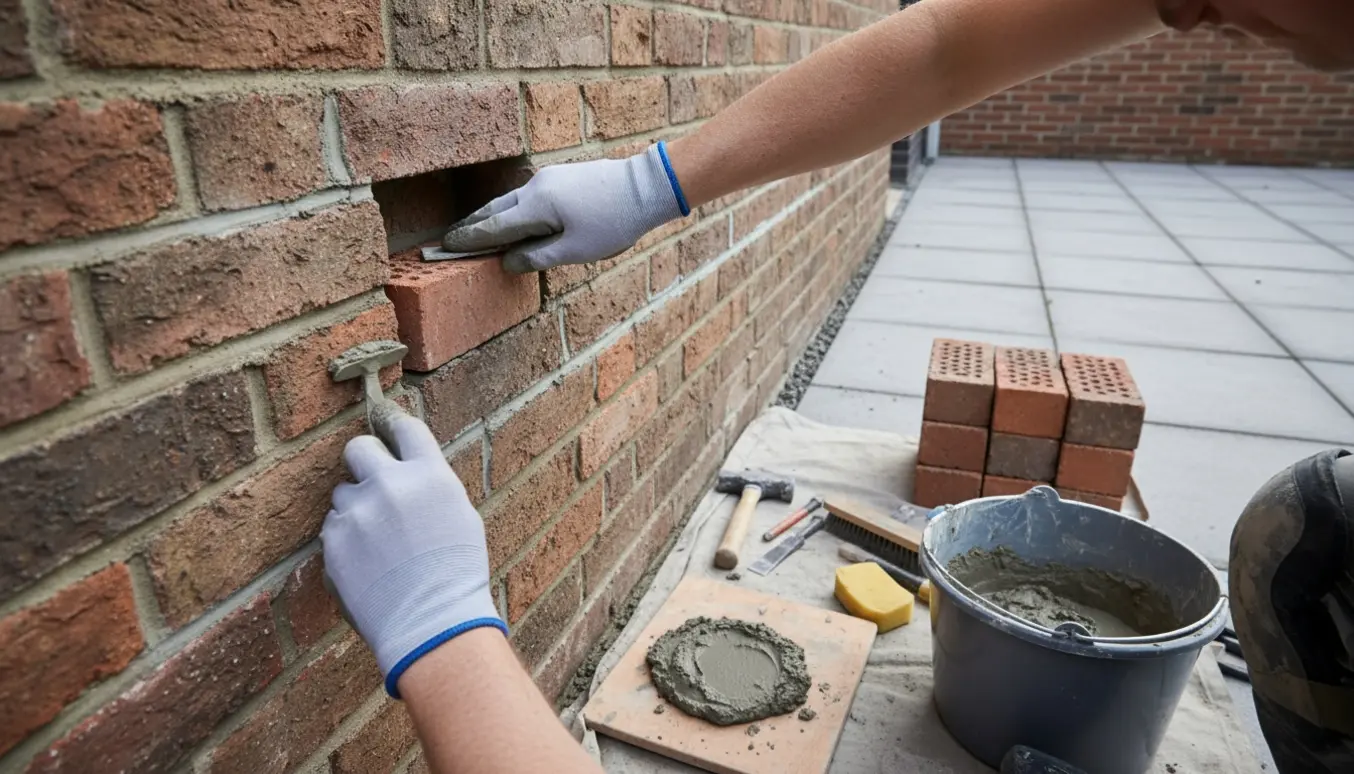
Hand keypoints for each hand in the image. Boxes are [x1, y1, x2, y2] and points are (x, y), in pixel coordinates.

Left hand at [322, 416, 504, 697]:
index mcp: (429, 474)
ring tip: (380, 544)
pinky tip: (368, 564)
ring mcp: (357, 512)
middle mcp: (390, 484)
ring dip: (356, 509)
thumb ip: (430, 485)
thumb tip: (408, 470)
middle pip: (358, 448)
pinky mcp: (333, 541)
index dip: (393, 424)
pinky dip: (346, 541)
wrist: (431, 622)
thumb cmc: (456, 573)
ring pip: (343, 494)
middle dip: (365, 461)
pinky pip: (333, 528)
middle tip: (375, 482)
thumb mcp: (460, 516)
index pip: (405, 428)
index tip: (386, 423)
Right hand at [442, 143, 687, 273]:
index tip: (447, 246)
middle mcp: (535, 187)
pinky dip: (513, 208)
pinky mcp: (561, 176)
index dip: (470, 240)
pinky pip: (528, 195)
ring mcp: (548, 178)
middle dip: (474, 225)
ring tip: (476, 229)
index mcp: (536, 206)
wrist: (645, 187)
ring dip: (492, 216)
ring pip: (511, 200)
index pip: (493, 227)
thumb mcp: (575, 250)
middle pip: (496, 209)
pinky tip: (512, 218)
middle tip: (452, 238)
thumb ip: (537, 257)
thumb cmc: (613, 222)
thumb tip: (508, 262)